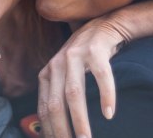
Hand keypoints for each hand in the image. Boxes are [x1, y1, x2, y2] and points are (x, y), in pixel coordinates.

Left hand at [38, 14, 131, 137]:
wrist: (105, 26)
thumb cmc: (85, 58)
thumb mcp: (65, 75)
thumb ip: (57, 95)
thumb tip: (52, 129)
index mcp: (47, 74)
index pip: (43, 109)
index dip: (49, 130)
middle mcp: (57, 64)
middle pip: (55, 104)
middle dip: (62, 130)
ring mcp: (75, 55)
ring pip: (74, 93)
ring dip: (80, 119)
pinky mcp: (95, 49)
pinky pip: (101, 75)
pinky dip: (105, 96)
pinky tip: (109, 113)